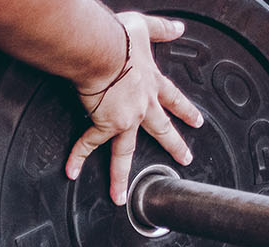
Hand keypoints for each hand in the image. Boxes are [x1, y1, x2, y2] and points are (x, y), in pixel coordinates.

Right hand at [65, 12, 204, 205]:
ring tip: (122, 196)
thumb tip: (178, 27)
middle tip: (184, 159)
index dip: (186, 110)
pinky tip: (71, 171)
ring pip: (125, 152)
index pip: (174, 99)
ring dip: (122, 175)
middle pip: (161, 130)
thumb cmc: (119, 38)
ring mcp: (125, 118)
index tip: (197, 122)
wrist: (103, 50)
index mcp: (152, 83)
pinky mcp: (104, 123)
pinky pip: (88, 143)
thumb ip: (162, 28)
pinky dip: (77, 156)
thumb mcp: (145, 28)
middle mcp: (142, 105)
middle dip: (174, 146)